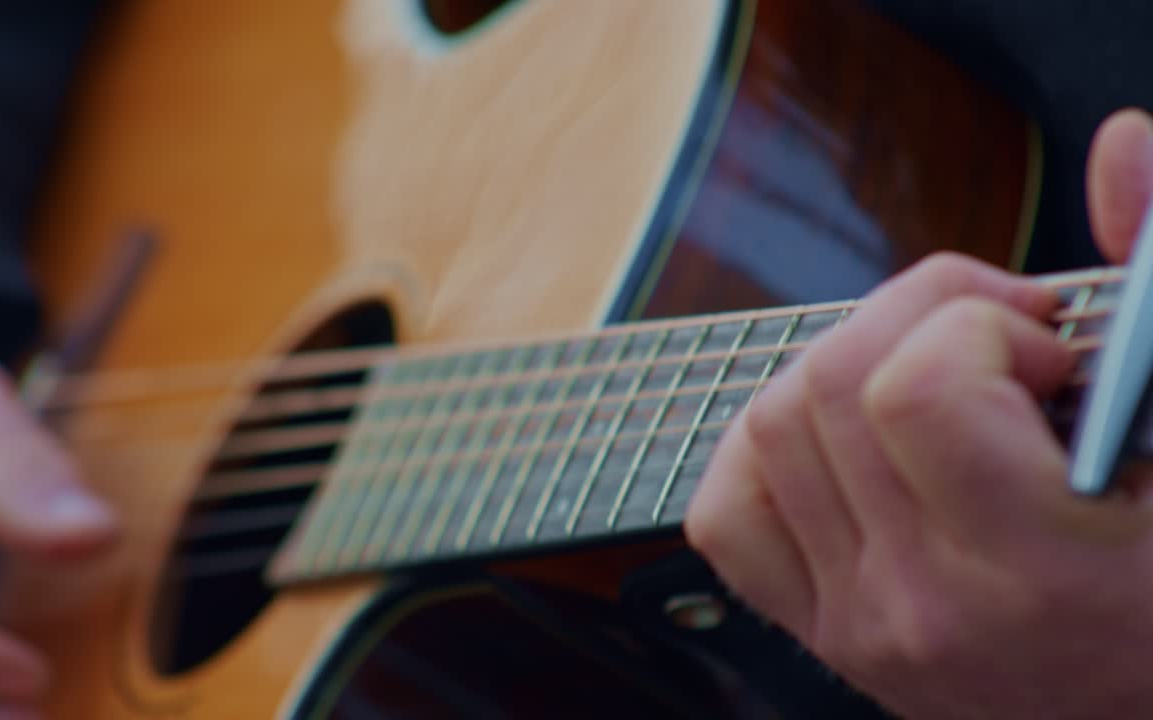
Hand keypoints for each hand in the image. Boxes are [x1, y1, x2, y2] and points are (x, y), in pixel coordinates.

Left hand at [686, 108, 1152, 719]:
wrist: (1150, 708)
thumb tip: (1123, 147)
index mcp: (1041, 571)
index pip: (917, 389)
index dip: (977, 325)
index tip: (1048, 347)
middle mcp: (927, 606)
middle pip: (829, 387)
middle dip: (913, 319)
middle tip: (997, 343)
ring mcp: (860, 624)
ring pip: (768, 428)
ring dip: (844, 368)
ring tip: (936, 385)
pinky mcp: (825, 632)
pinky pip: (727, 512)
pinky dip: (770, 451)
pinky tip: (850, 441)